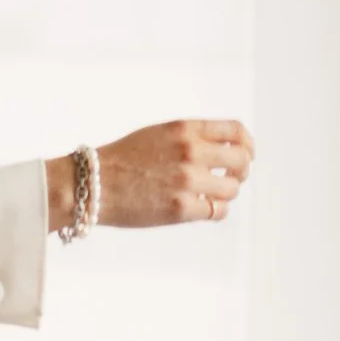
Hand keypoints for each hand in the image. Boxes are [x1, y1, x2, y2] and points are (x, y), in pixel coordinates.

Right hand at [45, 119, 253, 231]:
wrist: (91, 184)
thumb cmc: (123, 160)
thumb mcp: (158, 134)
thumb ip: (190, 138)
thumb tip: (223, 151)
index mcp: (185, 129)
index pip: (235, 131)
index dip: (247, 144)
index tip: (246, 154)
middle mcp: (190, 151)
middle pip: (242, 160)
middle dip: (241, 171)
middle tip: (231, 179)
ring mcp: (187, 180)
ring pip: (232, 188)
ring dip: (226, 194)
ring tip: (211, 196)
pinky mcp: (181, 208)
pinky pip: (218, 211)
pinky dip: (215, 211)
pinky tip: (203, 209)